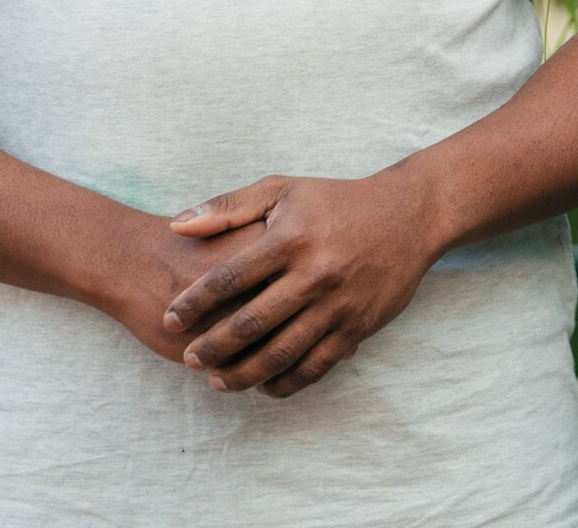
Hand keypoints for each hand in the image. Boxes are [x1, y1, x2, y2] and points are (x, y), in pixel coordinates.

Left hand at [158, 171, 445, 397]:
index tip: (170, 319)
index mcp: (290, 239)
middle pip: (251, 323)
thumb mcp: (283, 189)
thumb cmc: (335, 201)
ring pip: (282, 352)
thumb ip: (229, 207)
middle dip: (214, 346)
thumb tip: (178, 224)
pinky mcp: (357, 326)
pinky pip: (316, 365)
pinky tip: (264, 386)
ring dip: (244, 374)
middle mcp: (313, 274)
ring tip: (217, 382)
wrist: (407, 216)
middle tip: (188, 359)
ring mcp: (337, 304)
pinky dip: (287, 382)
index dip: (194, 303)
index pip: (229, 278)